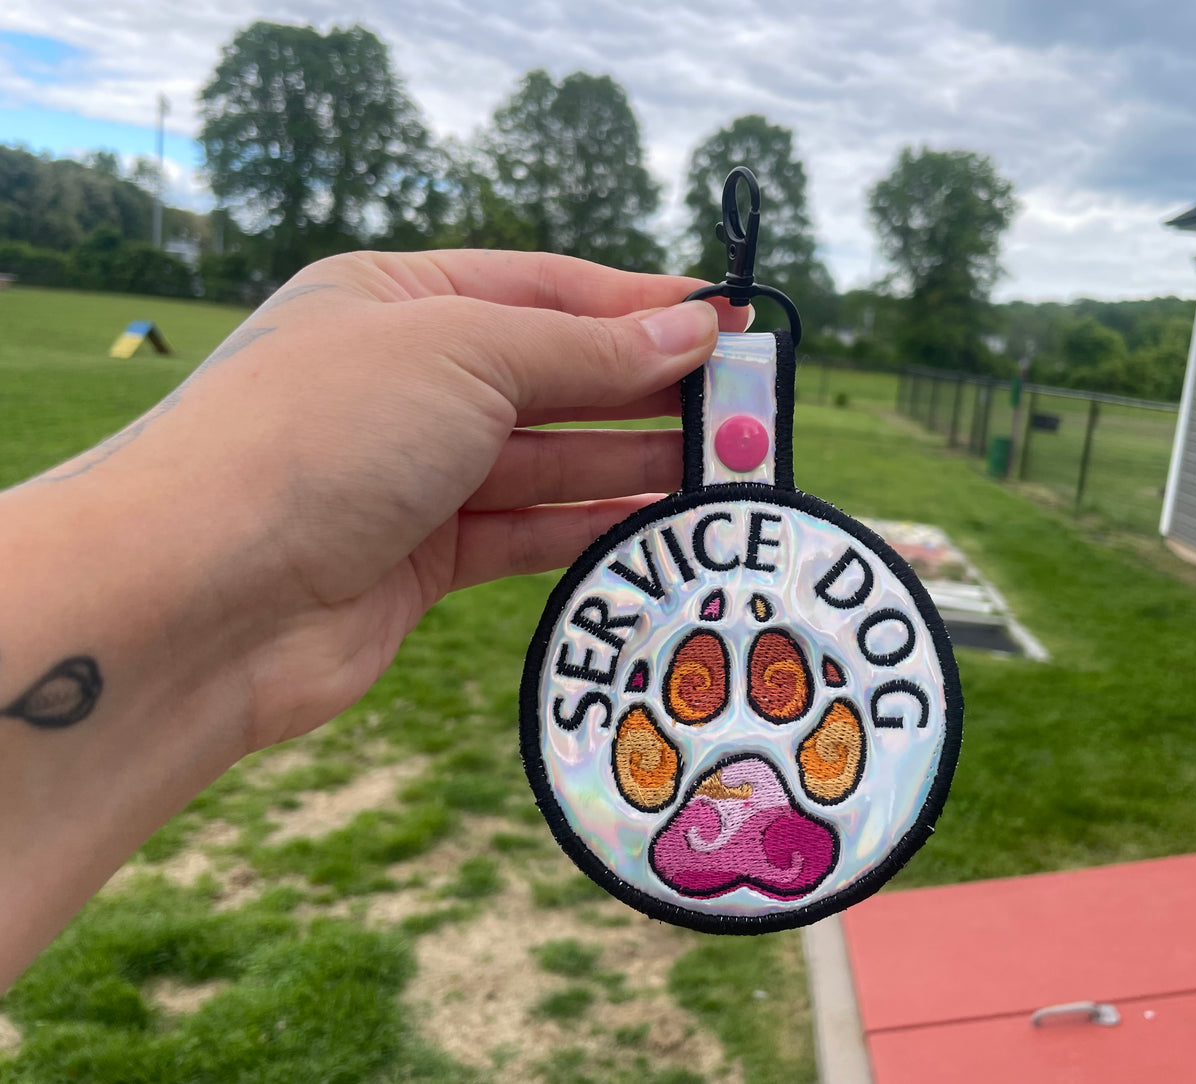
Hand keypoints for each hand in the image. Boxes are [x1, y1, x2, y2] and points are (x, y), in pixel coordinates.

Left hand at [28, 250, 746, 752]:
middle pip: (552, 377)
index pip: (543, 288)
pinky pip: (526, 533)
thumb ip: (585, 350)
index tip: (730, 324)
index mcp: (395, 296)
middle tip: (746, 412)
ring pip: (547, 461)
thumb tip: (693, 326)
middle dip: (646, 389)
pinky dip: (591, 529)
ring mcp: (411, 476)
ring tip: (725, 472)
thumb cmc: (319, 436)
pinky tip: (659, 526)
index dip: (640, 304)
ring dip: (632, 464)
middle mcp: (403, 382)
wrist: (200, 600)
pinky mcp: (420, 562)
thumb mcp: (464, 354)